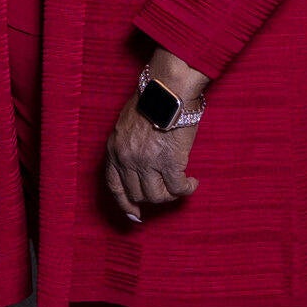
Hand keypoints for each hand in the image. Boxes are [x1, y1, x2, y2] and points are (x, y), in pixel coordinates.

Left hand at [104, 48, 205, 222]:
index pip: (114, 186)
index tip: (135, 215)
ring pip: (158, 196)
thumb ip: (128, 146)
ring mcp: (146, 162)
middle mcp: (126, 159)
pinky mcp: (169, 162)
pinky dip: (187, 189)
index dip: (124, 204)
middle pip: (137, 194)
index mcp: (114, 149)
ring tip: (181, 185)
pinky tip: (192, 182)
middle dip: (153, 198)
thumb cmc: (151, 102)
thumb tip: (138, 167)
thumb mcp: (126, 125)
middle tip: (168, 192)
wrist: (167, 91)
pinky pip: (177, 188)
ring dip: (171, 194)